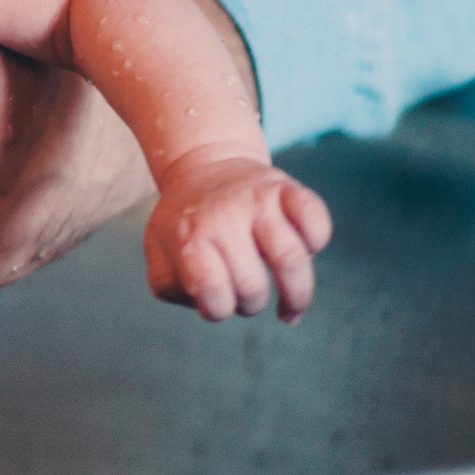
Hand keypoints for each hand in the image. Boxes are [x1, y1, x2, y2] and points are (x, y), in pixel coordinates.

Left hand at [143, 150, 330, 322]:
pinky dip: (316, 243)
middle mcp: (223, 216)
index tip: (218, 302)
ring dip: (296, 296)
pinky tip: (303, 251)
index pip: (211, 292)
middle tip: (247, 296)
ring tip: (289, 305)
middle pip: (253, 287)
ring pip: (291, 261)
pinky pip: (316, 221)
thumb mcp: (159, 250)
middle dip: (252, 306)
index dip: (219, 310)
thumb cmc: (186, 221)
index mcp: (189, 236)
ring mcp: (258, 200)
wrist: (205, 164)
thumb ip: (169, 284)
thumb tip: (204, 303)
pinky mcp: (286, 188)